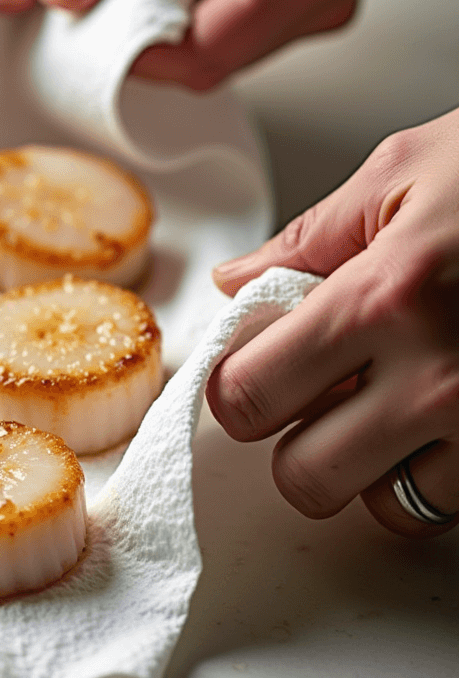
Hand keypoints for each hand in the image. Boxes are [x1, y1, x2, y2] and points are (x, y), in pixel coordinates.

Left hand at [206, 112, 458, 536]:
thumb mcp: (408, 170)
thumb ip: (310, 238)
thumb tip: (240, 283)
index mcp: (388, 296)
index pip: (251, 393)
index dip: (242, 383)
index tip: (254, 367)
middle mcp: (441, 376)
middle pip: (305, 476)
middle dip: (301, 437)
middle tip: (323, 392)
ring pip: (387, 507)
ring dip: (378, 464)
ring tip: (401, 398)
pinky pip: (455, 505)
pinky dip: (443, 473)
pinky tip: (451, 415)